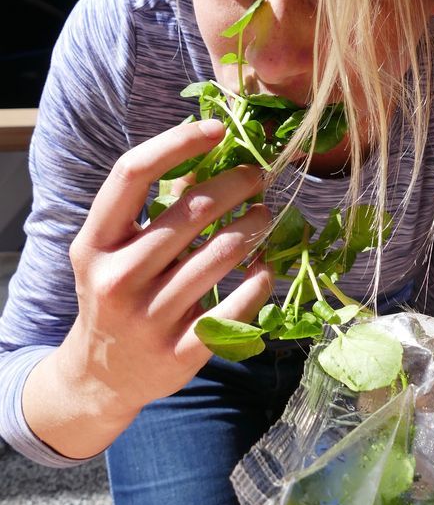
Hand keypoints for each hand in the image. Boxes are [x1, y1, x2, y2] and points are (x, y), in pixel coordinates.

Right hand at [63, 118, 272, 421]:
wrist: (100, 375)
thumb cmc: (116, 292)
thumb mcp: (117, 249)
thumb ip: (156, 206)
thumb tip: (208, 151)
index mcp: (96, 243)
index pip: (132, 174)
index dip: (178, 143)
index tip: (215, 129)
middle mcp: (117, 278)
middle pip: (190, 212)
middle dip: (236, 185)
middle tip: (258, 177)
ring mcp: (148, 318)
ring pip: (220, 255)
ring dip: (254, 227)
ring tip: (265, 215)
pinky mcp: (180, 353)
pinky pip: (237, 306)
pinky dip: (259, 280)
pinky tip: (266, 265)